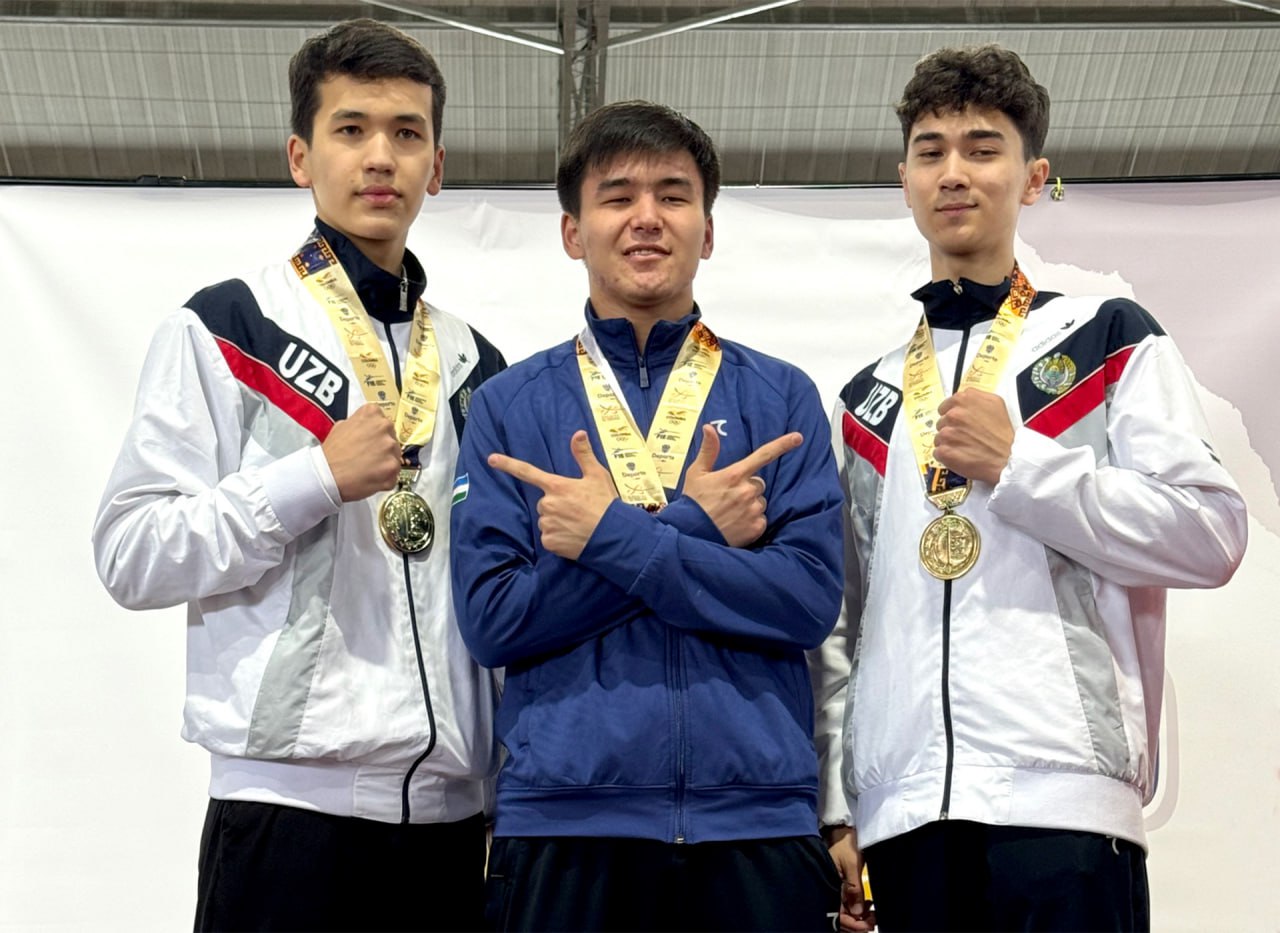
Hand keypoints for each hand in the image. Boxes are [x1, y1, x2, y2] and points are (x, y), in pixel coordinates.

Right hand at [322, 403, 401, 501]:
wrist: (326, 475)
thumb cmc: (331, 453)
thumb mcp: (341, 426)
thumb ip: (359, 422)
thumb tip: (366, 426)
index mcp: (372, 413)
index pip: (382, 421)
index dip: (375, 434)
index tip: (369, 441)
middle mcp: (384, 427)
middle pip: (391, 439)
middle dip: (382, 449)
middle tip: (367, 457)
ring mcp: (390, 448)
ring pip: (394, 457)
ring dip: (384, 464)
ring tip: (367, 469)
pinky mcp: (392, 467)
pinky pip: (393, 474)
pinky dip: (384, 479)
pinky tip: (370, 478)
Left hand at [488, 430, 618, 560]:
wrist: (613, 535)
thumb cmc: (606, 504)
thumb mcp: (597, 476)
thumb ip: (584, 455)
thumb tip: (578, 433)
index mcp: (557, 486)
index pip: (528, 472)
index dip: (507, 465)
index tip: (491, 459)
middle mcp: (548, 504)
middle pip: (544, 502)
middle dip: (557, 505)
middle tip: (577, 510)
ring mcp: (547, 524)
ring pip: (546, 520)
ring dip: (557, 522)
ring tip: (577, 524)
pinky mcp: (549, 542)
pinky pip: (549, 537)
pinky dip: (558, 538)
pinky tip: (573, 536)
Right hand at [681, 425, 801, 547]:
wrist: (690, 533)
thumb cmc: (692, 502)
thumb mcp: (696, 473)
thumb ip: (708, 450)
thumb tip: (709, 428)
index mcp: (735, 474)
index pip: (763, 455)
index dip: (782, 445)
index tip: (798, 438)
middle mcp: (747, 491)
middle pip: (759, 483)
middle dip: (748, 488)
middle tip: (729, 497)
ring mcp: (753, 510)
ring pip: (760, 502)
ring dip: (750, 505)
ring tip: (730, 512)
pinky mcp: (756, 527)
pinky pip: (761, 519)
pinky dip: (751, 521)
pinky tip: (736, 524)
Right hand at [827, 826, 875, 931]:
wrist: (842, 831)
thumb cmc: (845, 844)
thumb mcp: (851, 865)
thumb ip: (854, 888)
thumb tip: (857, 913)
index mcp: (828, 887)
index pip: (838, 916)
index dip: (853, 925)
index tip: (868, 925)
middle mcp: (829, 891)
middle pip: (841, 919)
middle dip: (857, 924)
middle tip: (873, 921)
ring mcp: (835, 890)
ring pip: (845, 914)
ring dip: (859, 918)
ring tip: (872, 914)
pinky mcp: (840, 888)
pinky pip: (847, 905)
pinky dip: (858, 909)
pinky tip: (867, 905)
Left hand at [934, 388, 1013, 485]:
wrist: (1009, 457)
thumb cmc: (1003, 433)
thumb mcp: (995, 403)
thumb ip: (976, 396)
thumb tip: (965, 396)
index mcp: (963, 400)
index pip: (945, 406)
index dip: (952, 415)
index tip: (960, 422)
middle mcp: (954, 415)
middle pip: (941, 422)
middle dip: (951, 429)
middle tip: (966, 436)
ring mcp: (947, 433)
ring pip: (939, 438)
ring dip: (949, 443)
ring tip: (966, 447)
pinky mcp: (945, 451)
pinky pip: (938, 452)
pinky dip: (947, 456)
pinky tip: (961, 455)